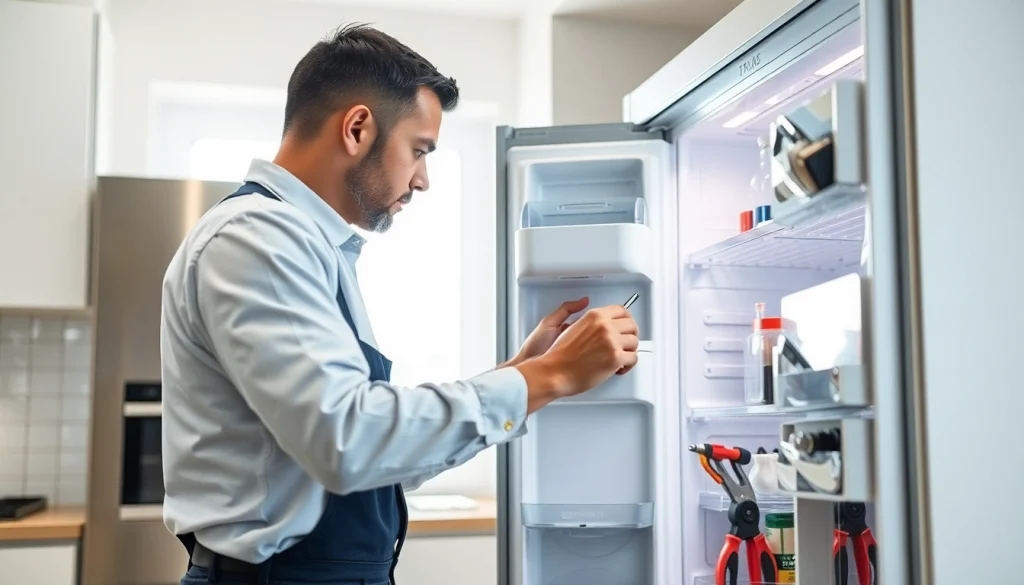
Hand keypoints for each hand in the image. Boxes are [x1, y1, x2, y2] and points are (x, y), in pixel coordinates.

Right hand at [516, 305, 638, 410]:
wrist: (555, 372)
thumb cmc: (561, 355)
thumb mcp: (574, 327)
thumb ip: (592, 322)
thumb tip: (606, 323)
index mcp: (595, 316)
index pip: (621, 310)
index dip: (626, 320)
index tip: (626, 326)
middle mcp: (605, 326)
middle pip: (632, 325)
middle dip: (630, 336)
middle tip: (625, 344)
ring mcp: (611, 341)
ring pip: (635, 342)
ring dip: (628, 351)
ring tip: (620, 358)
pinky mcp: (615, 358)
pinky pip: (633, 359)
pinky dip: (628, 365)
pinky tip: (619, 368)